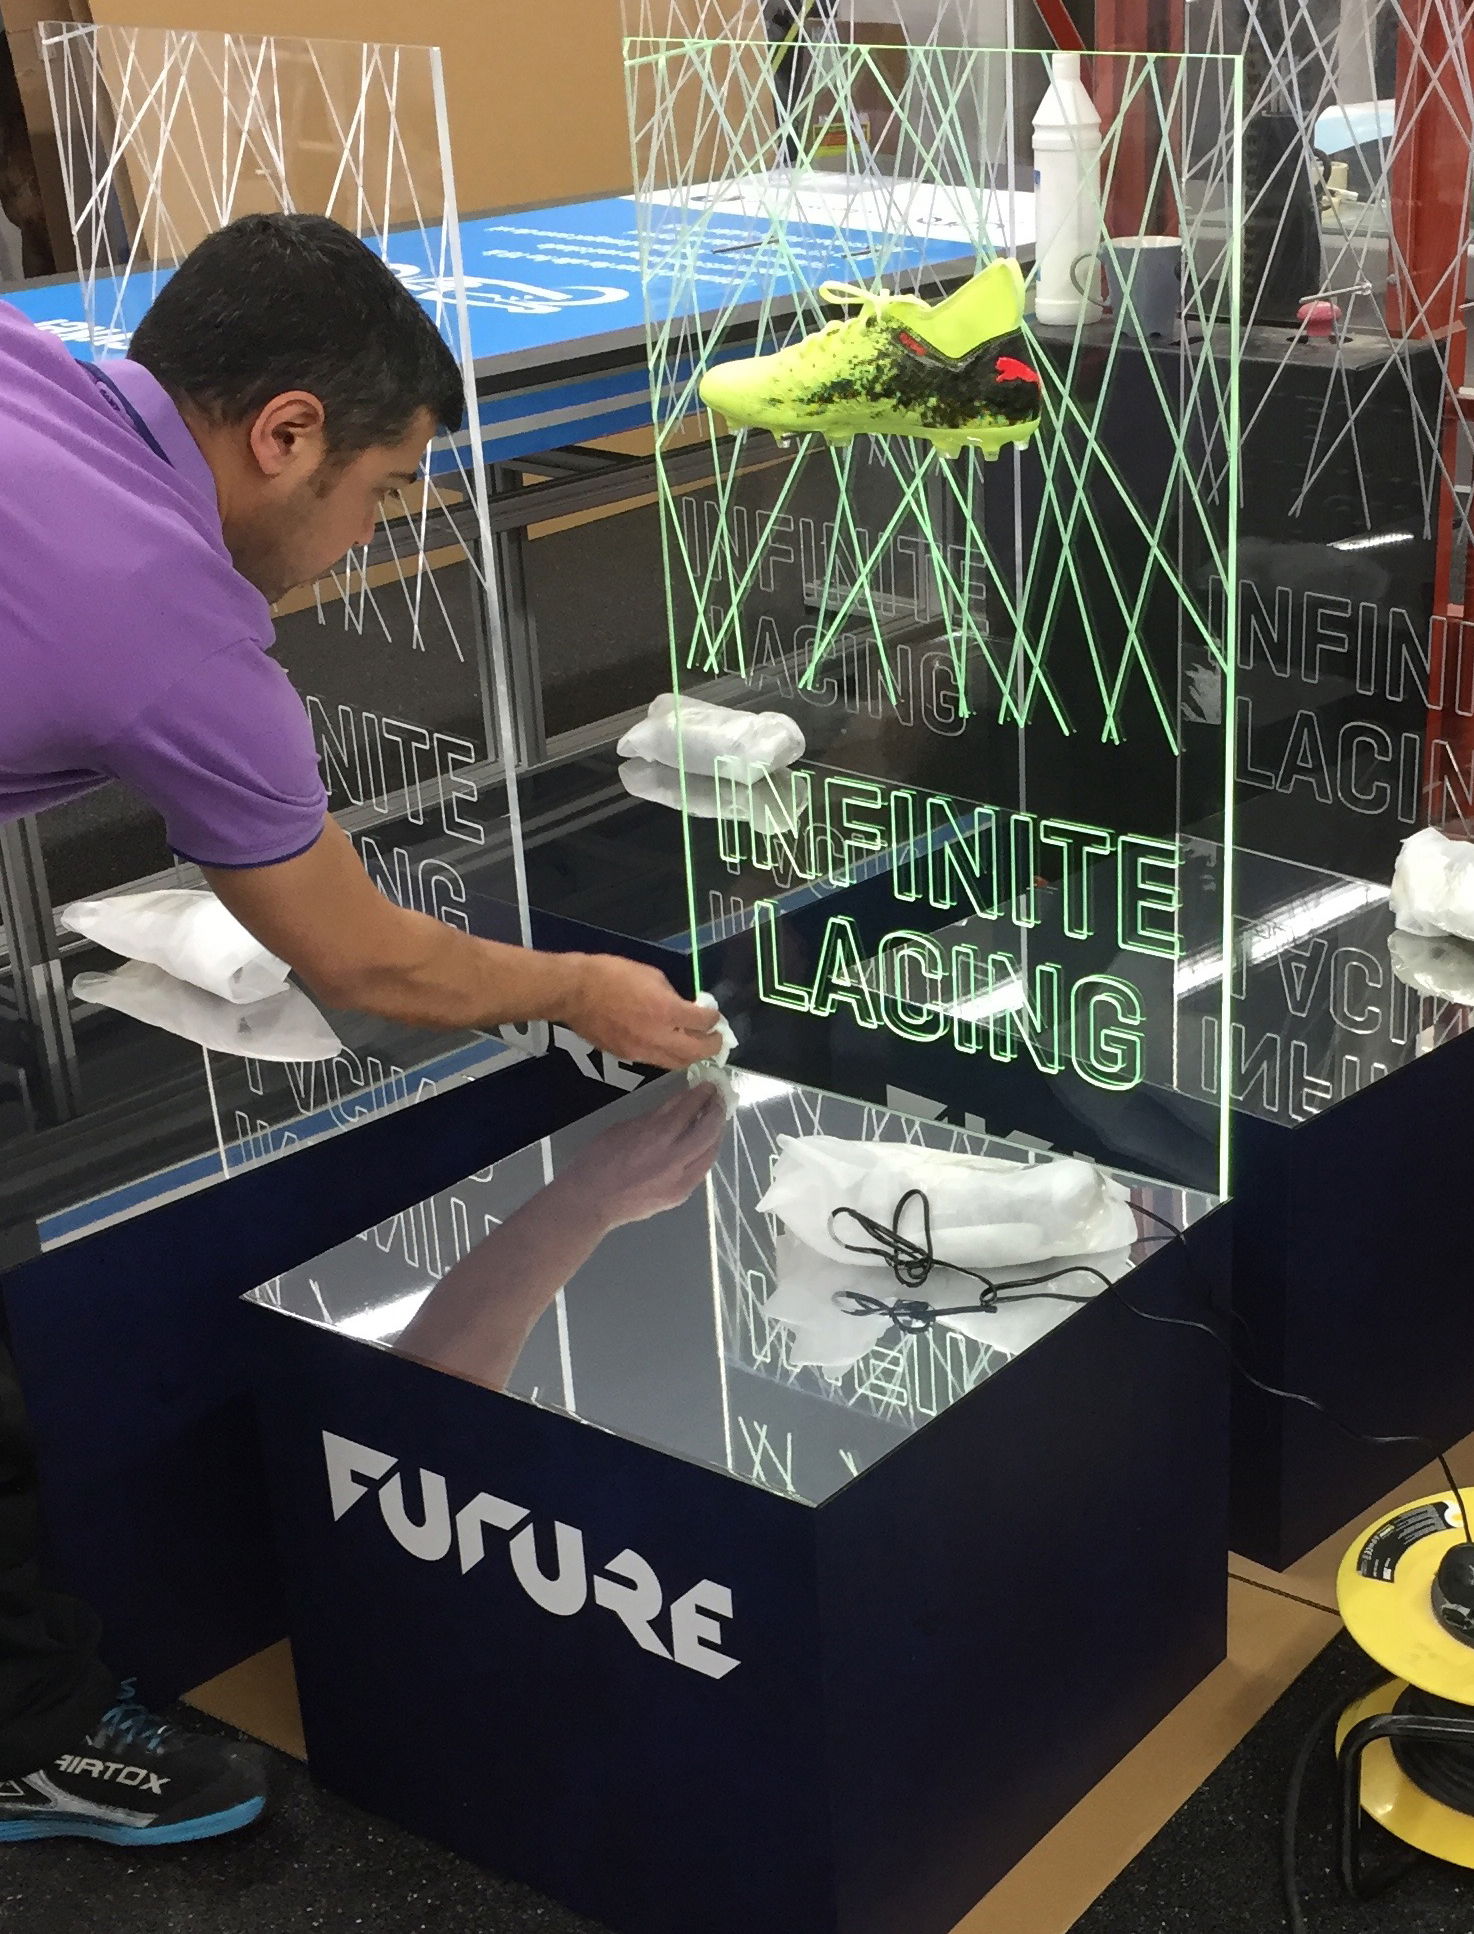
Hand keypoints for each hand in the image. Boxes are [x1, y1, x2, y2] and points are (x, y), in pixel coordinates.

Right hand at [555, 954, 725, 1069]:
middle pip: (695, 1053)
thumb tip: (682, 1006)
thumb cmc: (612, 974)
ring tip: (696, 1046)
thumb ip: (671, 994)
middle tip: (716, 1040)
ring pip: (676, 1064)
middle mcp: (658, 1036)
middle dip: (711, 1047)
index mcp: (666, 1011)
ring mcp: (641, 1051)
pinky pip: (655, 1061)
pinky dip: (667, 1055)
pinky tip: (668, 1044)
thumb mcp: (651, 974)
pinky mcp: (626, 1057)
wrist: (574, 992)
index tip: (713, 1015)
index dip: (713, 1019)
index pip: (703, 1022)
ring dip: (690, 1056)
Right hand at [561, 1084, 726, 1225]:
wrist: (590, 1201)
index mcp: (656, 1134)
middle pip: (709, 1128)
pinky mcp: (681, 1194)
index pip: (688, 1107)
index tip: (708, 1084)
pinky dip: (706, 1153)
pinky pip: (701, 1169)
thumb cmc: (598, 1159)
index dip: (701, 1093)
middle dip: (717, 1109)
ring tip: (715, 1120)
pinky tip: (704, 1146)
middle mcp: (675, 1155)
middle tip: (718, 1098)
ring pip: (711, 1150)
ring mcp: (681, 1178)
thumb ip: (654, 1116)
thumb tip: (676, 1104)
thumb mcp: (623, 1127)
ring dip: (716, 1132)